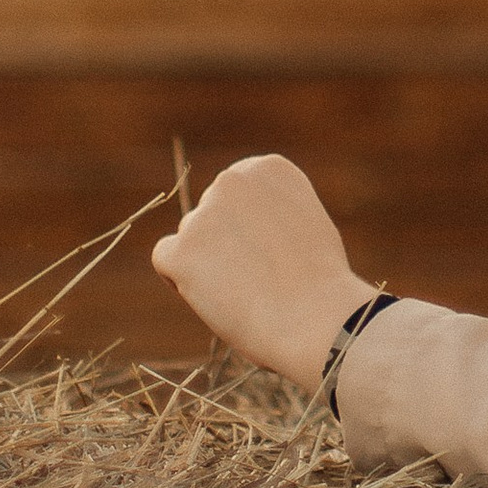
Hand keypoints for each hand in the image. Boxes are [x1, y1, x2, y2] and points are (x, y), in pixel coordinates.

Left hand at [151, 157, 372, 390]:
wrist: (315, 318)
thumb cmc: (321, 284)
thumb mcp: (306, 224)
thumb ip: (270, 213)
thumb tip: (241, 227)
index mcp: (267, 169)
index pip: (236, 195)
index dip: (248, 229)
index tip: (270, 256)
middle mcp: (231, 180)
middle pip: (211, 216)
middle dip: (225, 245)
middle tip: (259, 280)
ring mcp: (203, 214)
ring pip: (192, 241)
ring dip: (209, 266)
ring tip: (248, 294)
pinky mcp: (181, 250)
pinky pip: (165, 260)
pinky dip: (180, 281)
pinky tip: (214, 298)